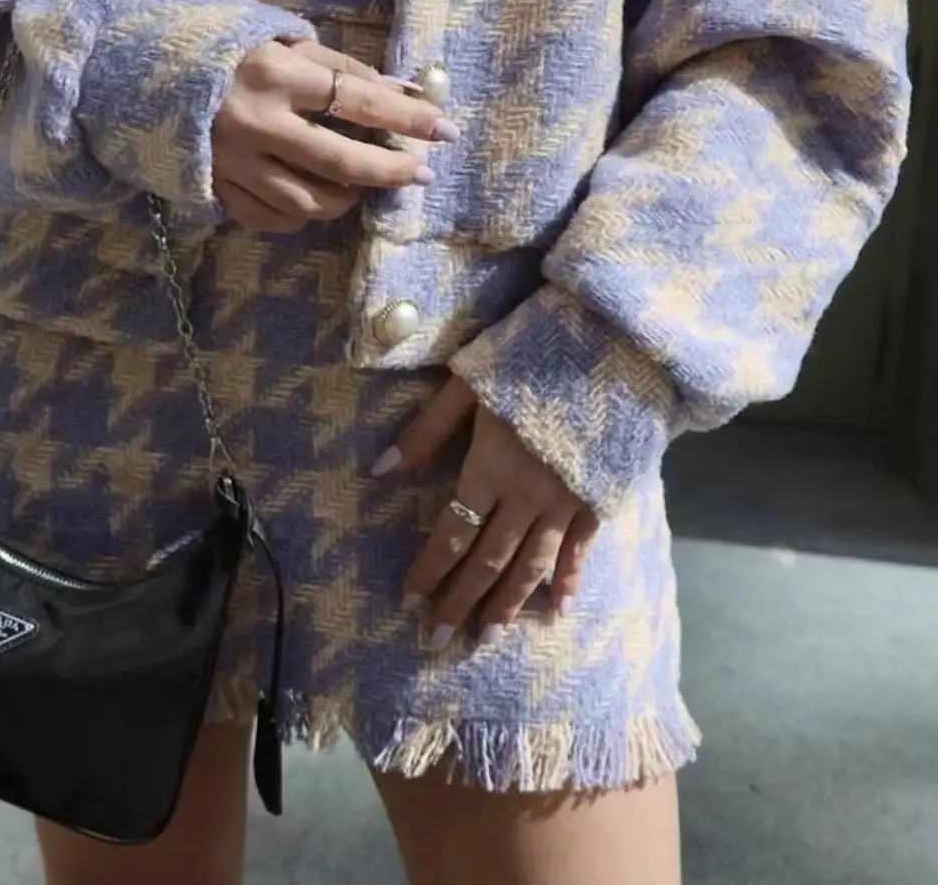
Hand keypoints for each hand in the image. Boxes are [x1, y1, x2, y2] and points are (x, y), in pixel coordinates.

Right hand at [213, 41, 457, 232]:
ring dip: (347, 198)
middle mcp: (256, 122)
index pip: (360, 100)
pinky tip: (313, 197)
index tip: (446, 131)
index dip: (409, 119)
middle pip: (340, 162)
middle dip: (390, 171)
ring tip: (359, 185)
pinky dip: (302, 214)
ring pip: (309, 201)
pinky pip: (273, 218)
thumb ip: (344, 69)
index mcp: (277, 75)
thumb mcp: (286, 43)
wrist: (151, 71)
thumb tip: (405, 93)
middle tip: (420, 173)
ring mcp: (233, 162)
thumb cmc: (231, 51)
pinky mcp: (215, 187)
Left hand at [375, 376, 597, 644]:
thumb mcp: (468, 382)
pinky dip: (568, 581)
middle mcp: (527, 496)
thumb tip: (379, 471)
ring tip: (486, 636)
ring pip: (532, 566)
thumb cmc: (529, 357)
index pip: (452, 533)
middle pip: (489, 560)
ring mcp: (567, 502)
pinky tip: (557, 610)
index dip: (430, 569)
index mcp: (490, 467)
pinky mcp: (599, 498)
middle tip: (437, 640)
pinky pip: (580, 550)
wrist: (610, 348)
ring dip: (507, 605)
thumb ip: (426, 430)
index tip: (408, 601)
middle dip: (461, 602)